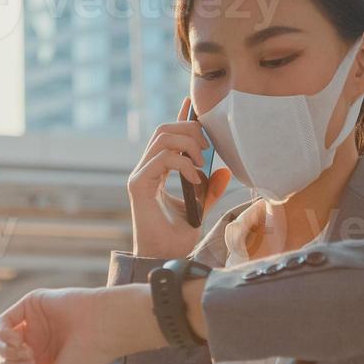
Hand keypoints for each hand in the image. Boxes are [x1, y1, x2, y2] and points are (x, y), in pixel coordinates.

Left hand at [0, 285, 159, 363]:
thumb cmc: (85, 360)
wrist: (101, 327)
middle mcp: (36, 347)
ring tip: (25, 350)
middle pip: (2, 362)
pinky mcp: (30, 306)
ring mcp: (32, 326)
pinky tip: (17, 339)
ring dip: (4, 351)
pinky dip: (2, 334)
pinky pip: (2, 322)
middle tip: (30, 362)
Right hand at [128, 100, 232, 257]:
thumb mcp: (199, 209)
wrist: (164, 258)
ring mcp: (140, 176)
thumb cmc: (177, 238)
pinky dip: (182, 164)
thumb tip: (225, 171)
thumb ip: (209, 190)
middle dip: (189, 131)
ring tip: (200, 163)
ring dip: (187, 144)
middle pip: (164, 130)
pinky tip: (194, 178)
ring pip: (161, 138)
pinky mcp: (139, 186)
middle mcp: (146, 169)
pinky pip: (161, 159)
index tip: (192, 104)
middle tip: (207, 149)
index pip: (167, 135)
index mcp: (157, 171)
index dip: (180, 117)